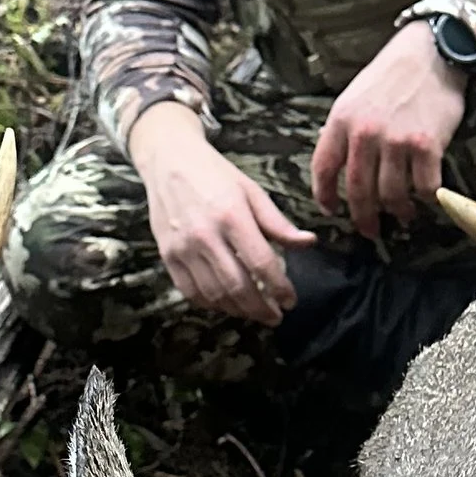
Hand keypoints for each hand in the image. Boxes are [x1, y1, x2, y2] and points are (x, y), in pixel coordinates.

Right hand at [127, 105, 315, 321]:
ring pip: (214, 295)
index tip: (290, 300)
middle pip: (237, 286)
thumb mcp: (252, 192)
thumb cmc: (215, 175)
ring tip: (255, 312)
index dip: (279, 288)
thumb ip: (278, 223)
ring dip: (238, 310)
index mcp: (231, 215)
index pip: (261, 263)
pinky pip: (190, 292)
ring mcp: (182, 247)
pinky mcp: (167, 255)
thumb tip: (309, 243)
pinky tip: (227, 303)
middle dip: (261, 309)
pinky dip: (211, 304)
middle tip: (275, 316)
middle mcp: (204, 235)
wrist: (169, 160)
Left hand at [309, 23, 468, 240]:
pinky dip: (425, 198)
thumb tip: (336, 162)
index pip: (323, 169)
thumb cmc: (392, 75)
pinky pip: (423, 187)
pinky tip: (425, 198)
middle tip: (370, 230)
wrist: (432, 53)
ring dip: (397, 211)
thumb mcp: (354, 96)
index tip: (331, 210)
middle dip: (363, 217)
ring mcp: (396, 141)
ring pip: (391, 195)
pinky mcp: (427, 146)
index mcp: (342, 121)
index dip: (325, 196)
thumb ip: (344, 130)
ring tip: (402, 214)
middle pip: (358, 191)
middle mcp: (365, 134)